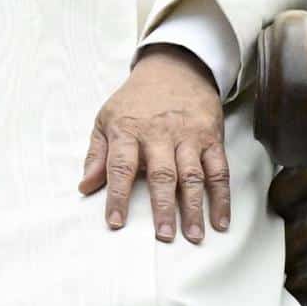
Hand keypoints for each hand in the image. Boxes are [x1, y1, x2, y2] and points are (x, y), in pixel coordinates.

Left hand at [80, 45, 229, 243]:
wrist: (173, 69)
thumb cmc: (135, 100)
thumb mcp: (106, 119)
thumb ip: (97, 154)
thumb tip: (85, 186)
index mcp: (127, 129)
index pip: (120, 166)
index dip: (117, 195)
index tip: (116, 222)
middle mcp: (158, 134)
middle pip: (162, 174)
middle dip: (163, 207)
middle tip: (164, 236)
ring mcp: (188, 136)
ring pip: (192, 176)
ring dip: (194, 207)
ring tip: (194, 235)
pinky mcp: (211, 138)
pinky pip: (218, 171)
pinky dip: (221, 197)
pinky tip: (220, 221)